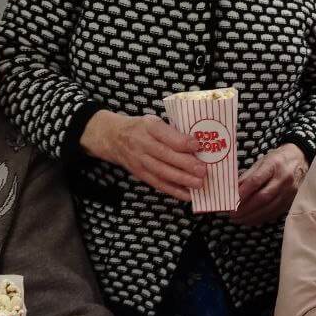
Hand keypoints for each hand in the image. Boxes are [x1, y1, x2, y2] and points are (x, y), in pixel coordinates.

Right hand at [81, 110, 205, 201]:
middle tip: (203, 170)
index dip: (181, 141)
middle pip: (164, 155)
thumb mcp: (153, 121)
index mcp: (148, 126)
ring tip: (199, 184)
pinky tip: (187, 194)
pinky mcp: (140, 173)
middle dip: (185, 164)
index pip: (164, 134)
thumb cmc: (141, 128)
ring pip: (162, 172)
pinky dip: (173, 190)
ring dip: (182, 180)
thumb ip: (171, 131)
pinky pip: (157, 183)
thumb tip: (198, 144)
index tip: (197, 145)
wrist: (113, 138)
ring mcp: (139, 160)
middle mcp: (142, 143)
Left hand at [232, 143, 307, 225]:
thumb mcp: (261, 161)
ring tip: (238, 219)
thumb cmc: (278, 160)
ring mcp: (289, 192)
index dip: (243, 192)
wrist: (301, 160)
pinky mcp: (291, 201)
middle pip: (263, 197)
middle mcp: (284, 179)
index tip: (231, 200)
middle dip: (246, 208)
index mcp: (274, 165)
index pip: (257, 180)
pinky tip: (250, 220)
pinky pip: (275, 213)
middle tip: (232, 214)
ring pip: (269, 208)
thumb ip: (248, 176)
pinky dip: (261, 218)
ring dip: (252, 216)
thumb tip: (233, 191)